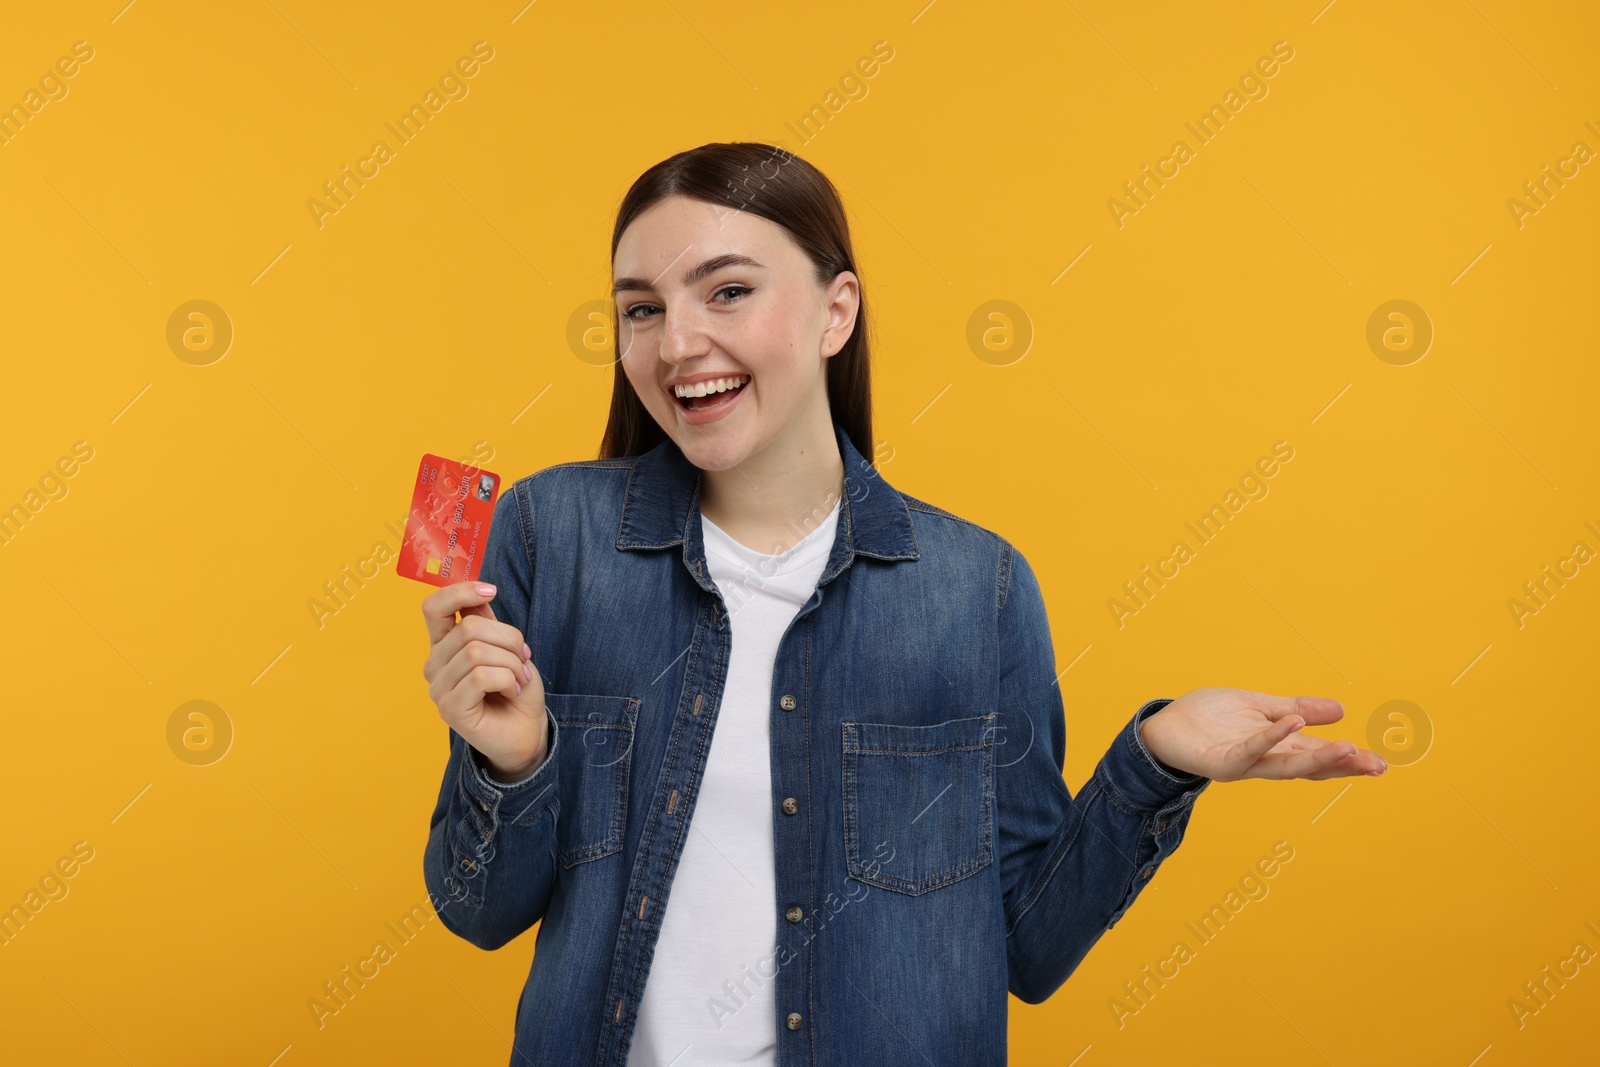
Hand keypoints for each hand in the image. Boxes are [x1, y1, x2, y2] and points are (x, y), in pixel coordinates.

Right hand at [421, 581, 547, 780]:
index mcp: (444, 645)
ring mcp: (439, 688)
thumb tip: (479, 589)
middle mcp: (435, 665)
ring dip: (512, 663)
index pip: (433, 607)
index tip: (491, 590)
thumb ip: (487, 622)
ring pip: (477, 652)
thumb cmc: (515, 689)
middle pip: (469, 628)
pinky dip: (507, 679)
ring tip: (519, 679)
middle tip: (523, 660)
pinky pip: (481, 677)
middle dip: (509, 640)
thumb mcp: (506, 648)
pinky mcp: (450, 709)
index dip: (460, 592)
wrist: (526, 732)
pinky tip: (511, 692)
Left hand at [1139, 687, 1386, 782]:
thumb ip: (1296, 709)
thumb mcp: (1259, 707)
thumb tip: (1341, 710)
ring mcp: (1243, 765)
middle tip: (1375, 765)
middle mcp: (1264, 761)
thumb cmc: (1210, 718)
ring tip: (1347, 748)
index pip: (1317, 757)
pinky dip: (1272, 738)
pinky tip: (1293, 725)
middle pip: (1309, 768)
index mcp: (1277, 748)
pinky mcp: (1220, 762)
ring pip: (1285, 766)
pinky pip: (1249, 751)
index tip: (1379, 763)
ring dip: (1316, 759)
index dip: (1347, 760)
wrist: (1166, 724)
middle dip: (1342, 766)